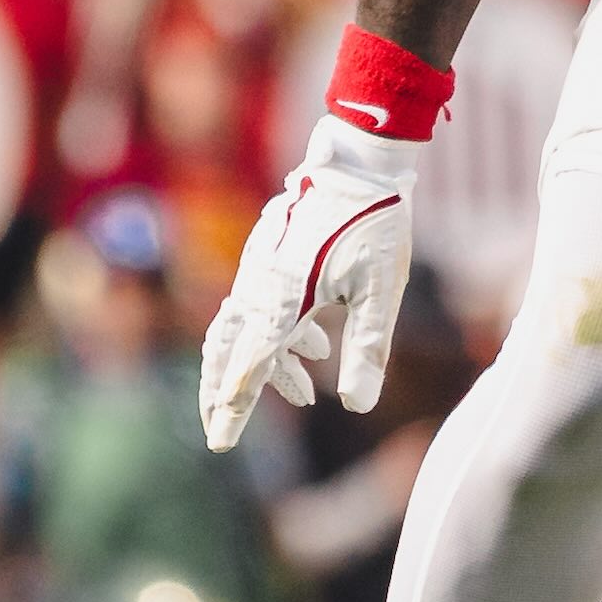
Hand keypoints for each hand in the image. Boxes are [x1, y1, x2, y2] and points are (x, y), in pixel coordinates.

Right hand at [199, 115, 423, 446]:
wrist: (362, 158)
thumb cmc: (376, 220)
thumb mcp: (380, 288)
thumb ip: (367, 348)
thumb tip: (358, 406)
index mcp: (281, 295)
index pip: (249, 366)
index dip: (234, 408)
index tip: (221, 443)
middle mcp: (259, 282)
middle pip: (225, 349)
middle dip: (222, 393)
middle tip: (220, 432)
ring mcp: (259, 265)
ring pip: (240, 327)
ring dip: (261, 364)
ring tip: (305, 394)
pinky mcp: (268, 252)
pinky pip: (256, 303)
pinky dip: (277, 333)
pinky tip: (316, 346)